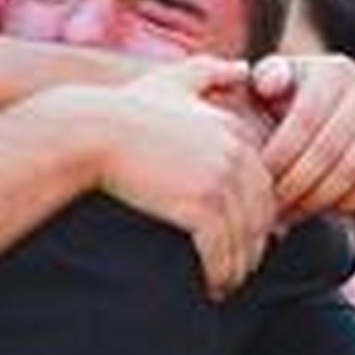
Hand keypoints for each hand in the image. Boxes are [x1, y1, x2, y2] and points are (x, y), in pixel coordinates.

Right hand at [92, 57, 277, 299]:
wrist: (89, 133)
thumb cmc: (124, 110)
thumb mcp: (171, 80)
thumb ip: (210, 72)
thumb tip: (241, 69)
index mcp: (236, 131)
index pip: (265, 188)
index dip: (258, 219)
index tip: (244, 241)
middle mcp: (236, 154)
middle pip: (261, 217)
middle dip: (252, 248)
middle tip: (237, 270)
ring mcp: (221, 181)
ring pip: (245, 240)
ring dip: (237, 269)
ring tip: (224, 284)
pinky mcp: (200, 207)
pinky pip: (221, 252)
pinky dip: (219, 274)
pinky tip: (209, 286)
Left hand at [251, 54, 354, 220]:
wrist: (323, 116)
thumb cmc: (280, 105)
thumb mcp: (263, 89)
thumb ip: (260, 82)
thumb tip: (270, 82)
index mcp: (333, 70)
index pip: (305, 121)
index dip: (280, 157)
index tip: (259, 182)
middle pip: (331, 150)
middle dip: (298, 183)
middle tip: (273, 207)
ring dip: (320, 197)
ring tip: (292, 211)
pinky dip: (349, 201)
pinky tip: (323, 206)